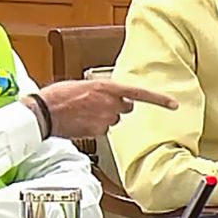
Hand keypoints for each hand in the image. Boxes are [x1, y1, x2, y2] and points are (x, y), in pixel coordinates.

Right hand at [27, 79, 178, 137]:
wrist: (44, 112)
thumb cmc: (58, 96)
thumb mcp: (83, 85)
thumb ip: (102, 91)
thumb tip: (111, 98)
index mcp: (107, 88)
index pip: (140, 94)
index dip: (159, 99)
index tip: (174, 104)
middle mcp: (109, 104)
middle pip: (125, 108)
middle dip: (116, 107)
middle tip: (98, 104)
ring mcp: (104, 119)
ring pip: (112, 120)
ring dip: (103, 117)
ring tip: (83, 112)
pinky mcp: (97, 132)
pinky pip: (102, 130)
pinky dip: (94, 127)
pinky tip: (80, 121)